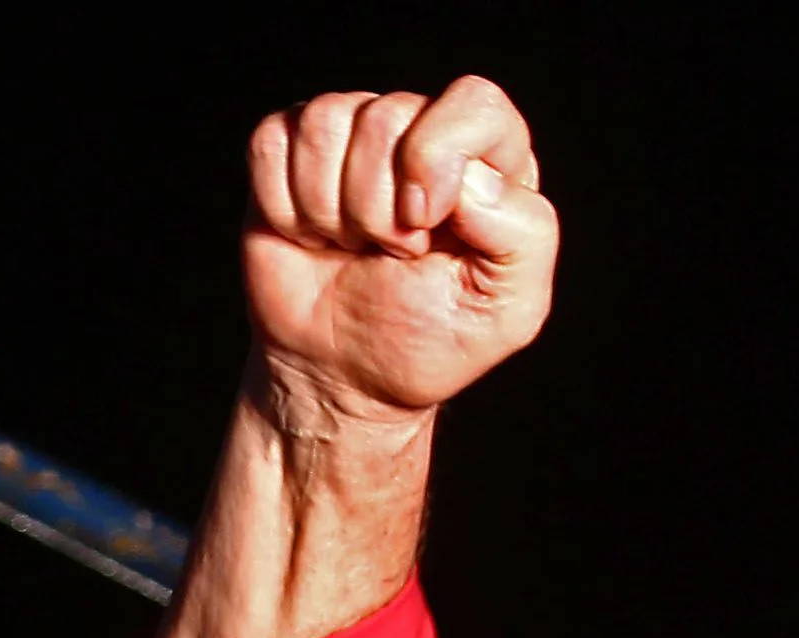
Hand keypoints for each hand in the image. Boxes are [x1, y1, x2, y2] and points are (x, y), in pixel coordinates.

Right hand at [242, 76, 557, 421]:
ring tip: (354, 248)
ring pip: (326, 121)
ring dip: (332, 211)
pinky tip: (313, 238)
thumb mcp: (509, 310)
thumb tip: (473, 178)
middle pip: (388, 115)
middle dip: (380, 207)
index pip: (475, 104)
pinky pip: (272, 142)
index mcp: (492, 166)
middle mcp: (424, 136)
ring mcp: (354, 138)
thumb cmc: (433, 341)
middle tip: (393, 253)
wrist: (347, 372)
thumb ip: (525, 236)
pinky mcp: (290, 150)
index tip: (425, 223)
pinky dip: (286, 208)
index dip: (439, 156)